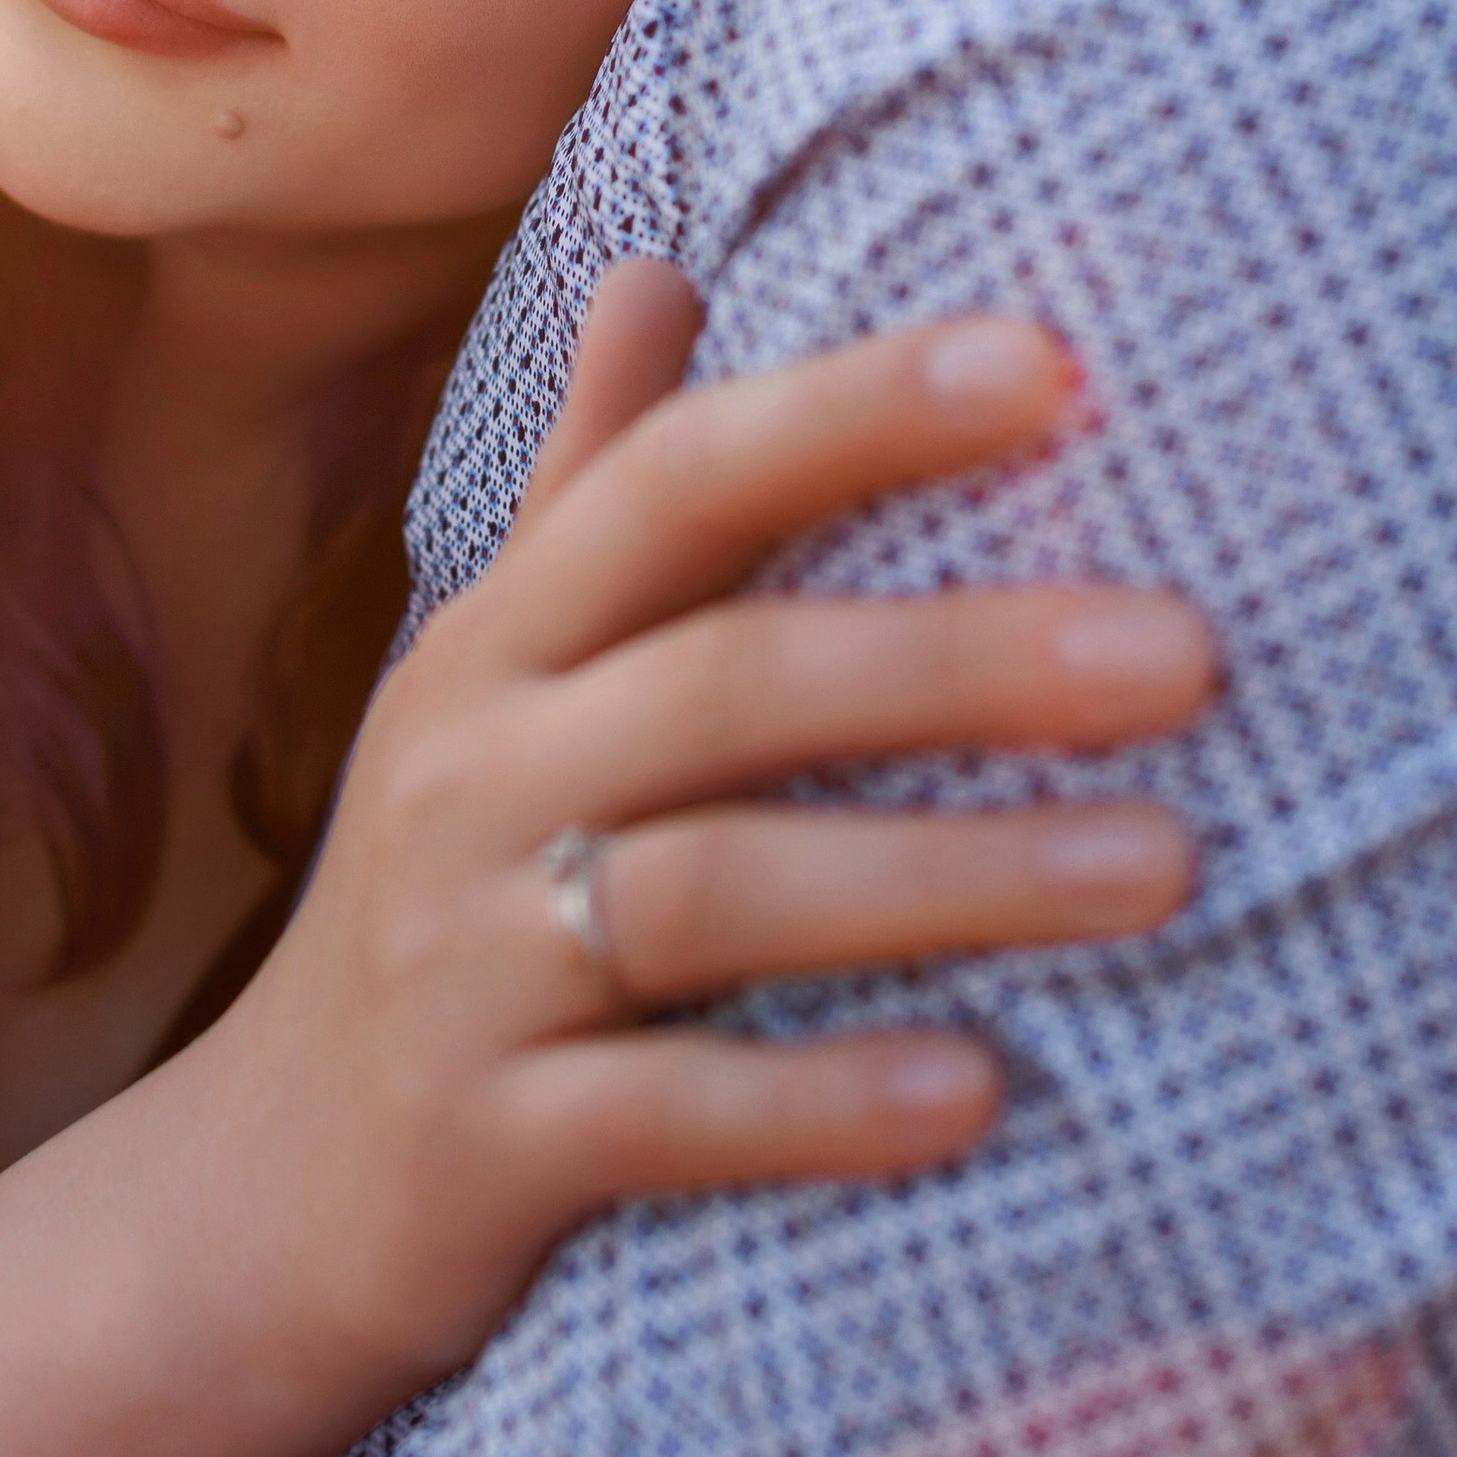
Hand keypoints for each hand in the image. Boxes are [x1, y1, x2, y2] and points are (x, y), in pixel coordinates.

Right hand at [187, 263, 1215, 1412]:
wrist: (266, 1195)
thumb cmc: (454, 883)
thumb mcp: (503, 671)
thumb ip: (594, 480)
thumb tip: (655, 261)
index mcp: (505, 637)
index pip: (681, 478)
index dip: (855, 408)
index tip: (1054, 363)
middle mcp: (474, 770)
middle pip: (728, 676)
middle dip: (962, 653)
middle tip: (1190, 651)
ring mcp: (469, 960)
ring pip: (716, 893)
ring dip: (948, 874)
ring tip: (1164, 865)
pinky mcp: (487, 1144)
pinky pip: (667, 1115)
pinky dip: (820, 1103)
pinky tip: (983, 1093)